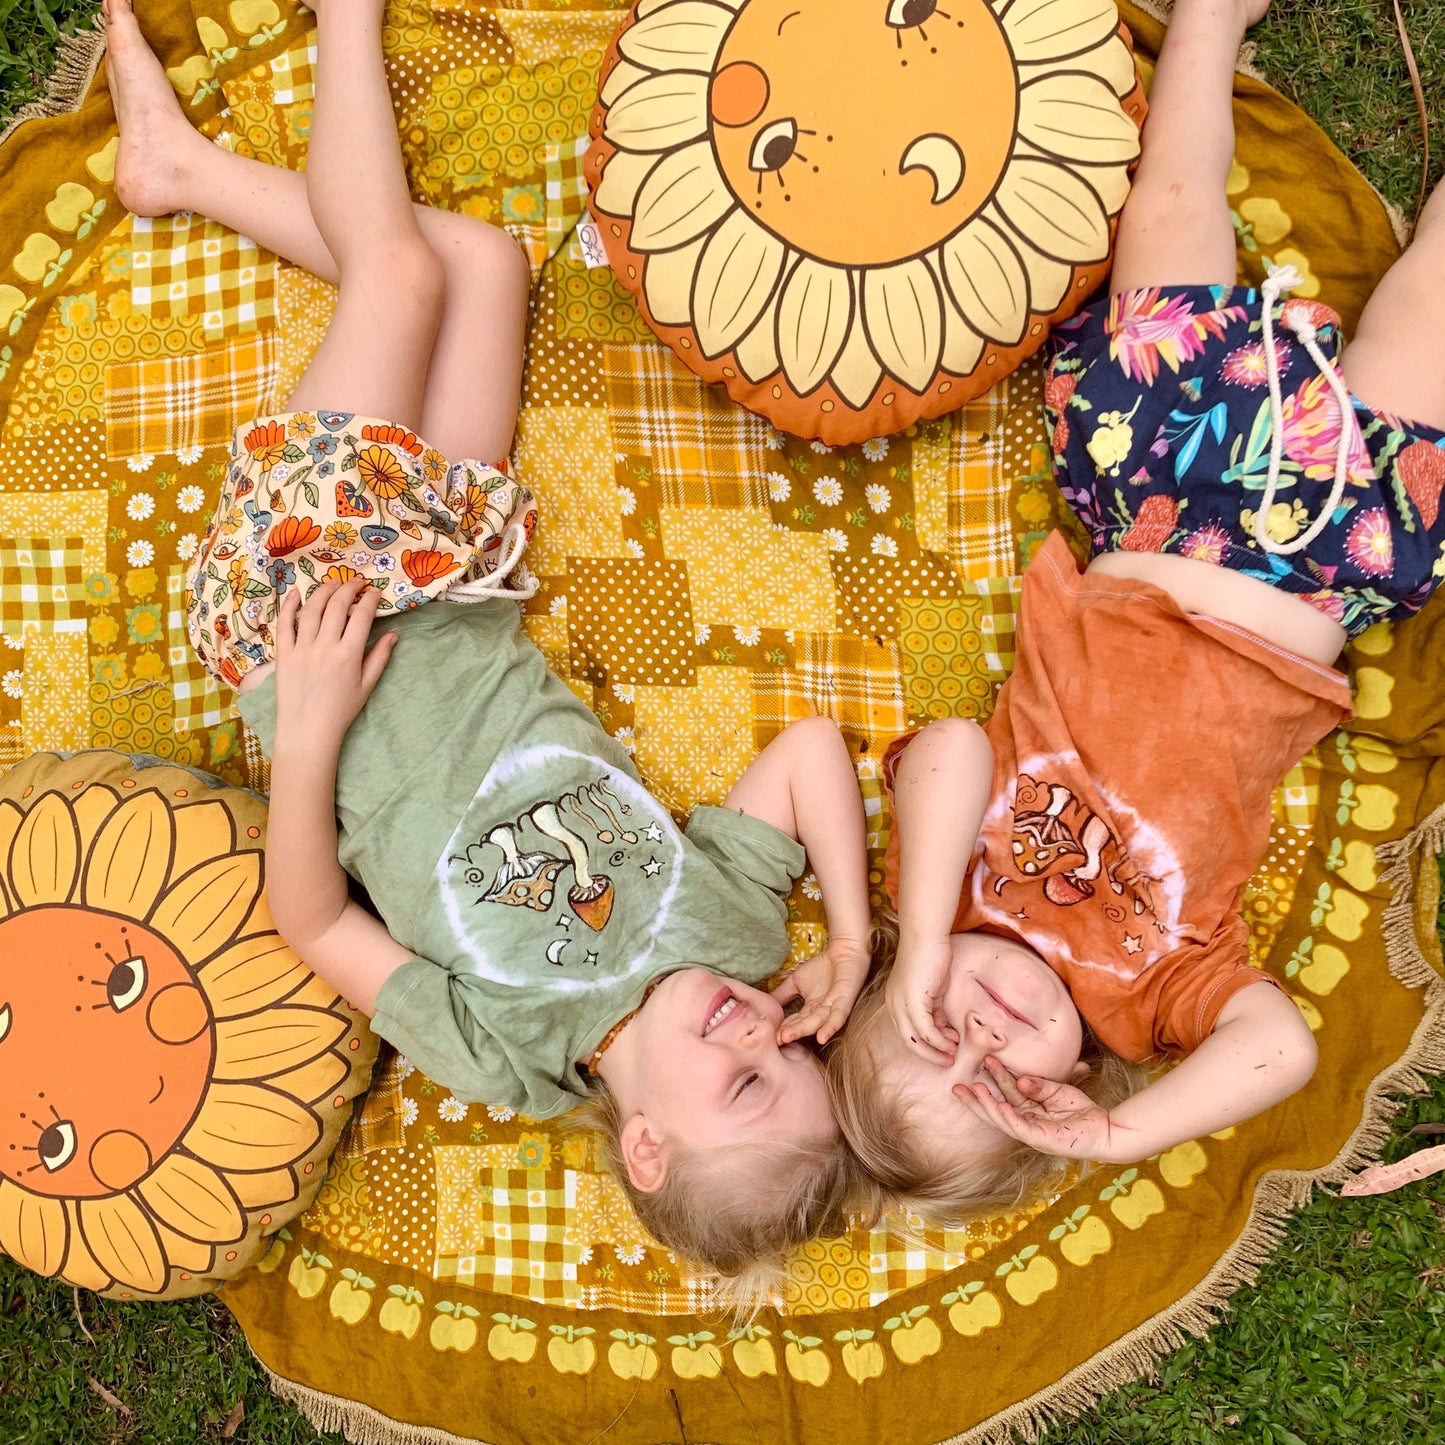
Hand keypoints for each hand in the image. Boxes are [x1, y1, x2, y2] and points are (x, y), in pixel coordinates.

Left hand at [273, 578, 396, 752]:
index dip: (370, 599)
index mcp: (348, 655)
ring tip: (333, 583)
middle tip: (356, 582)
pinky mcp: (284, 653)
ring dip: (324, 591)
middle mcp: (325, 646)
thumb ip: (379, 658)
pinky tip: (296, 593)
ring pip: (312, 609)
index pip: (362, 616)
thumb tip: (394, 635)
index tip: (375, 592)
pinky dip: (289, 605)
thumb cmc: (341, 710)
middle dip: (348, 588)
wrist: (307, 729)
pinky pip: (284, 624)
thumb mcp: (366, 685)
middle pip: (337, 606)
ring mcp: (301, 648)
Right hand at [773, 935, 869, 1045]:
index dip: (781, 1028)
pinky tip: (821, 1037)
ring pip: (817, 1022)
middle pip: (804, 1025)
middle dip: (790, 1033)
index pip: (793, 1021)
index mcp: (809, 1011)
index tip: (767, 1036)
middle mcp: (820, 1014)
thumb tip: (761, 1003)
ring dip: (803, 1031)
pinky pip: (838, 1016)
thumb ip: (781, 994)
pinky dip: (830, 1027)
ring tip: (787, 1037)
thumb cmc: (822, 967)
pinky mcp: (845, 1001)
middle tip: (776, 1040)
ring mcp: (833, 1008)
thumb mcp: (796, 982)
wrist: (844, 951)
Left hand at [885, 932, 958, 1063]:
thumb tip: (942, 1027)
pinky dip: (940, 1041)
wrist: (926, 935)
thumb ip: (933, 1008)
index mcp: (894, 1000)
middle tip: (948, 1060)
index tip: (943, 1050)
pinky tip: (952, 1043)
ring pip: (916, 1039)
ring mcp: (901, 1004)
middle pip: (908, 1040)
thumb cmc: (930, 955)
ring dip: (937, 1050)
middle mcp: (894, 1004)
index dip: (925, 1044)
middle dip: (929, 1053)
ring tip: (953, 1055)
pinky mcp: (912, 1002)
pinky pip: (926, 1030)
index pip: (907, 1031)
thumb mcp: (931, 988)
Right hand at [954, 1058, 1132, 1160]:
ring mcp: (1033, 1133)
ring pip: (1003, 1120)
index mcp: (1028, 1111)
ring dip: (988, 1106)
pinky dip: (1009, 1118)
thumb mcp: (1057, 1091)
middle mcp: (1026, 1123)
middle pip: (995, 1111)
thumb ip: (1039, 1086)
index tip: (982, 1061)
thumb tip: (1020, 1080)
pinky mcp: (1043, 1139)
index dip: (994, 1079)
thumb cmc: (1082, 1112)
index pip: (1005, 1094)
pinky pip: (1021, 1128)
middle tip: (956, 1087)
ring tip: (974, 1091)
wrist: (1107, 1129)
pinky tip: (999, 1107)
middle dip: (975, 1101)